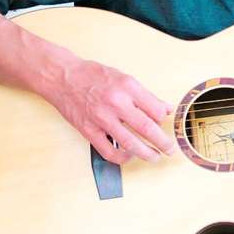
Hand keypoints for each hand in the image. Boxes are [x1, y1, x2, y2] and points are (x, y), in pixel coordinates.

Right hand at [51, 58, 175, 163]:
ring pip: (130, 144)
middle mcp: (116, 103)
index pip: (155, 110)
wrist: (63, 77)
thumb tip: (166, 108)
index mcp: (127, 87)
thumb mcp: (124, 77)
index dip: (164, 120)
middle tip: (170, 149)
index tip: (166, 124)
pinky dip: (122, 157)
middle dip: (163, 142)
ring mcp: (101, 119)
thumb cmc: (93, 76)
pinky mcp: (89, 131)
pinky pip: (108, 151)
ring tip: (154, 156)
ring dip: (146, 154)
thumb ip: (146, 95)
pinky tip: (129, 155)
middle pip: (147, 129)